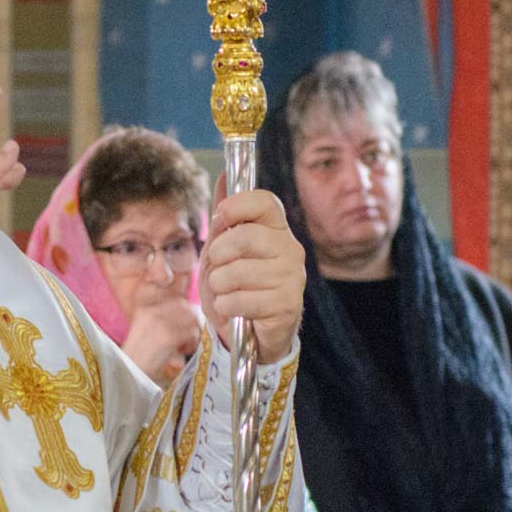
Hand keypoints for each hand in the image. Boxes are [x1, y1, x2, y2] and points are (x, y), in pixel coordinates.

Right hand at [122, 296, 203, 384]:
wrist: (127, 372)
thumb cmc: (137, 357)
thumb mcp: (145, 331)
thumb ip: (162, 319)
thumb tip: (189, 315)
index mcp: (144, 308)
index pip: (176, 299)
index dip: (187, 310)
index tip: (187, 324)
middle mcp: (151, 311)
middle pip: (186, 306)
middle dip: (194, 320)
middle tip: (191, 336)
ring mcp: (160, 322)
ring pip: (192, 318)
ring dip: (194, 332)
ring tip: (186, 345)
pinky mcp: (167, 336)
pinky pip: (191, 333)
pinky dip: (192, 343)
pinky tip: (184, 350)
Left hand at [197, 184, 304, 360]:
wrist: (251, 335)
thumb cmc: (236, 287)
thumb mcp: (222, 250)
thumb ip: (224, 218)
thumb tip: (224, 176)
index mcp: (276, 230)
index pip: (265, 201)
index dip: (236, 206)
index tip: (220, 221)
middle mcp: (291, 249)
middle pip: (245, 236)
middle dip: (218, 255)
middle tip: (219, 268)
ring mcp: (292, 278)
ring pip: (237, 271)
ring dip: (219, 286)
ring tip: (227, 292)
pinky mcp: (288, 306)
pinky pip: (241, 299)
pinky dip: (227, 306)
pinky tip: (235, 310)